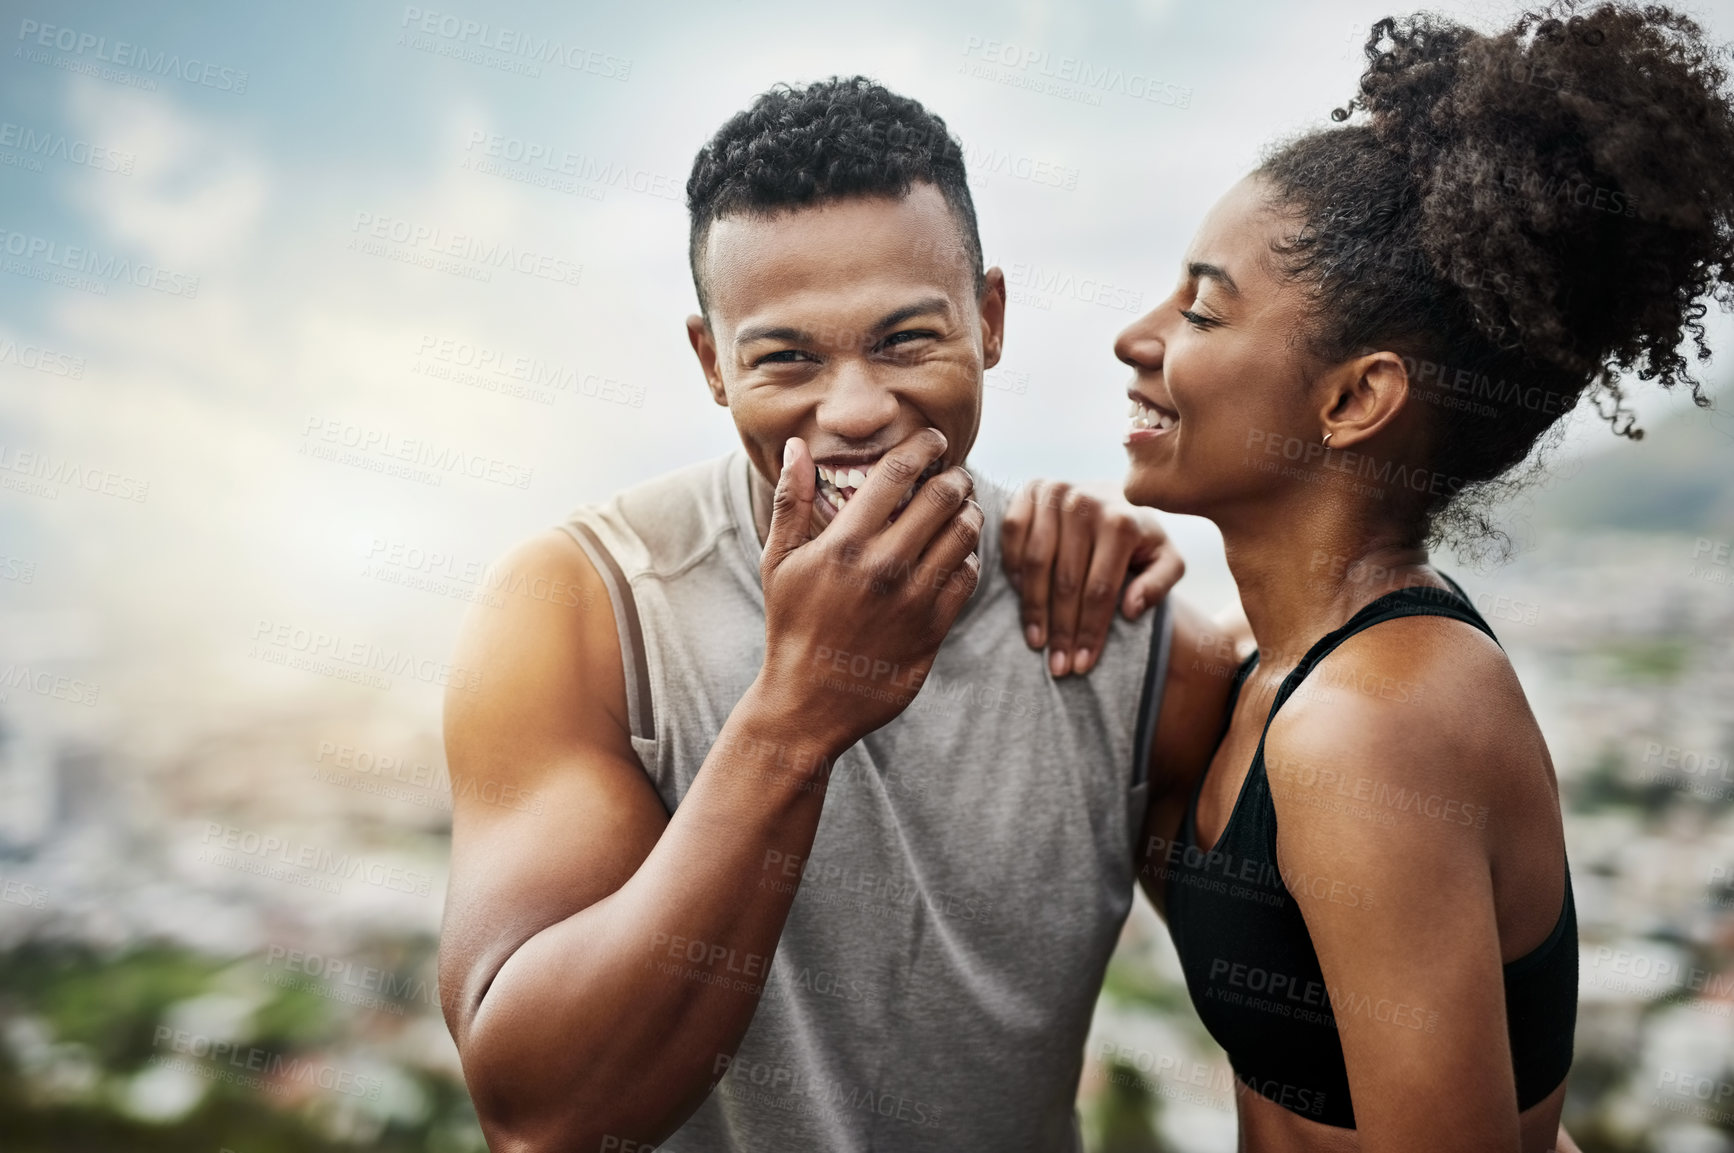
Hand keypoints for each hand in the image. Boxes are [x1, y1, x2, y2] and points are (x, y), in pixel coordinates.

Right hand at [756, 430, 981, 750]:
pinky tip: (956, 554)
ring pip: (964, 533)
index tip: (935, 438)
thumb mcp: (778, 563)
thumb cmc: (791, 627)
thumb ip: (790, 502)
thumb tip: (795, 446)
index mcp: (845, 542)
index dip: (924, 445)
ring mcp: (913, 598)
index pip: (898, 472)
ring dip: (970, 512)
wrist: (808, 701)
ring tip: (963, 508)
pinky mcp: (933, 628)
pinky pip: (967, 576)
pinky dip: (968, 557)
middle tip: (956, 474)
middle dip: (956, 476)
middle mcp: (883, 565)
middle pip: (943, 496)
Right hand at [1001, 479, 1183, 676]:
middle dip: (1062, 630)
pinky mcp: (1030, 490)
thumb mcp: (1165, 558)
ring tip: (1037, 642)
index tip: (1083, 665)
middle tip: (1058, 666)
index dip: (1090, 632)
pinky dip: (1013, 568)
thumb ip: (1160, 583)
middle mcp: (1085, 503)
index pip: (1100, 590)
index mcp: (1122, 521)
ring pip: (1036, 563)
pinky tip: (1020, 597)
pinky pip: (1013, 535)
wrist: (1114, 496)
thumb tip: (1131, 610)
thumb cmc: (1139, 537)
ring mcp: (1054, 493)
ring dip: (1033, 608)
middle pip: (1066, 582)